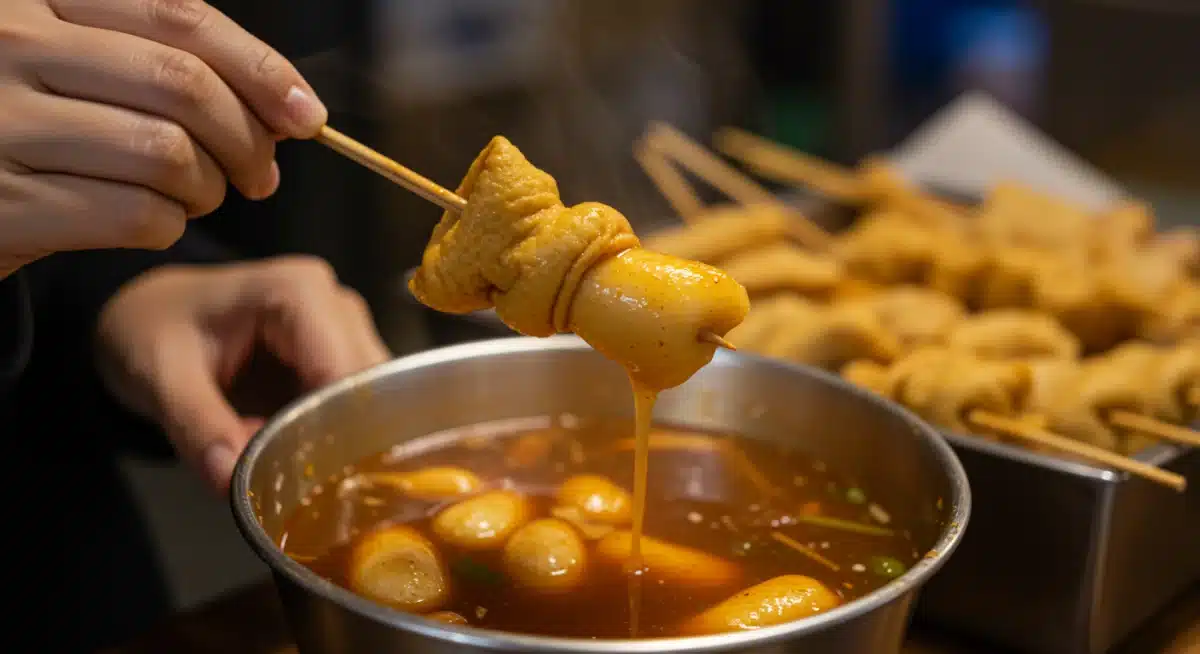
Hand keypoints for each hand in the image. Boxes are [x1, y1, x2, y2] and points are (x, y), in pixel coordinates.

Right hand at [0, 0, 327, 276]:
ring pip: (166, 154)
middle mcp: (10, 46)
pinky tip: (156, 221)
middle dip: (248, 139)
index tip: (307, 115)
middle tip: (261, 175)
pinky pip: (132, 215)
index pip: (179, 17)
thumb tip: (291, 109)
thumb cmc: (30, 126)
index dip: (260, 68)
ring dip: (208, 188)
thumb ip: (164, 64)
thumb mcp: (78, 65)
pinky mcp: (2, 205)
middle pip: (183, 86)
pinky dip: (168, 226)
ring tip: (199, 197)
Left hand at [96, 256, 390, 490]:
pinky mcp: (343, 356)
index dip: (340, 426)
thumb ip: (196, 426)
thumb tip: (231, 481)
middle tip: (314, 491)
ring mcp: (345, 329)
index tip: (320, 480)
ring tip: (310, 479)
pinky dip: (339, 435)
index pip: (345, 370)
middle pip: (370, 386)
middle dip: (347, 438)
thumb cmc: (152, 331)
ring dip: (346, 439)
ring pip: (374, 399)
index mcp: (298, 292)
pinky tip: (311, 461)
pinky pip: (358, 403)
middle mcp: (336, 304)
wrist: (150, 314)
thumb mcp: (159, 378)